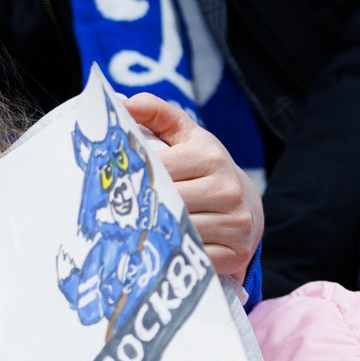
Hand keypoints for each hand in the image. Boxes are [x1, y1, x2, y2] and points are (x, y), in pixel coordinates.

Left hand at [127, 93, 261, 281]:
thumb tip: (125, 103)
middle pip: (166, 201)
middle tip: (113, 213)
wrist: (246, 206)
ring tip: (133, 231)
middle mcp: (227, 189)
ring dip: (153, 233)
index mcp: (210, 156)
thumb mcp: (186, 136)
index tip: (113, 183)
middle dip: (139, 207)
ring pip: (177, 231)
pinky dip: (172, 255)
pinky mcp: (235, 254)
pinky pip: (192, 257)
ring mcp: (234, 223)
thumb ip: (157, 114)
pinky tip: (157, 250)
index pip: (159, 168)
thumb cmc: (205, 169)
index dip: (134, 176)